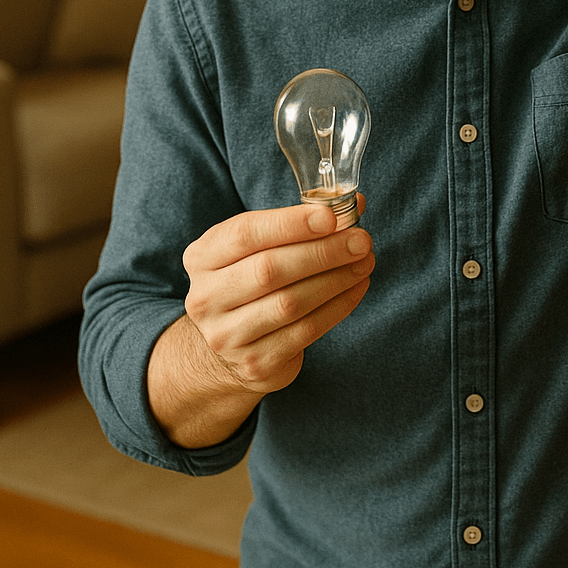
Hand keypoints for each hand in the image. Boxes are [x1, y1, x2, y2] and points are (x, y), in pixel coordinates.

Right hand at [182, 200, 374, 396]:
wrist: (224, 348)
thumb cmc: (249, 280)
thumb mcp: (257, 246)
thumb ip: (299, 222)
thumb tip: (356, 204)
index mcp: (202, 257)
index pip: (245, 234)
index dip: (291, 224)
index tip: (331, 217)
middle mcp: (206, 298)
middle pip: (269, 270)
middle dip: (322, 252)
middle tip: (360, 240)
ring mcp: (227, 335)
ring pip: (289, 303)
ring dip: (335, 280)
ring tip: (365, 262)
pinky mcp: (256, 363)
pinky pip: (305, 332)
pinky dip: (337, 307)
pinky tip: (356, 288)